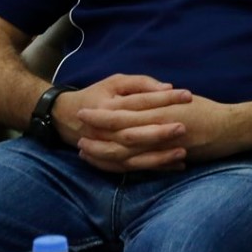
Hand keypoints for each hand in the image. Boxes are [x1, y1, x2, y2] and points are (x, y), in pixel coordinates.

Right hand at [54, 74, 191, 170]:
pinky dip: (154, 168)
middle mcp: (104, 130)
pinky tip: (176, 166)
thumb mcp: (115, 82)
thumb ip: (140, 83)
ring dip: (158, 156)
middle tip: (184, 127)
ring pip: (132, 156)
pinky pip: (132, 168)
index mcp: (107, 106)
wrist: (64, 117)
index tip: (187, 95)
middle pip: (133, 133)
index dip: (164, 99)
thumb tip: (167, 88)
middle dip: (160, 132)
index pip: (140, 101)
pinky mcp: (110, 161)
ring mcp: (105, 148)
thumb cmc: (97, 95)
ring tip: (183, 153)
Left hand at [75, 92, 240, 170]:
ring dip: (104, 153)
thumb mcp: (181, 100)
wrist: (234, 128)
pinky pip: (142, 165)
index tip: (84, 113)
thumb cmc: (209, 111)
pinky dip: (124, 166)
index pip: (123, 112)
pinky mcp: (171, 159)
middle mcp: (159, 127)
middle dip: (96, 136)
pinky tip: (112, 165)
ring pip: (127, 153)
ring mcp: (165, 146)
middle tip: (77, 136)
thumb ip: (159, 102)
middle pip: (119, 134)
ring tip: (86, 152)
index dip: (101, 115)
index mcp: (160, 109)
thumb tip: (140, 101)